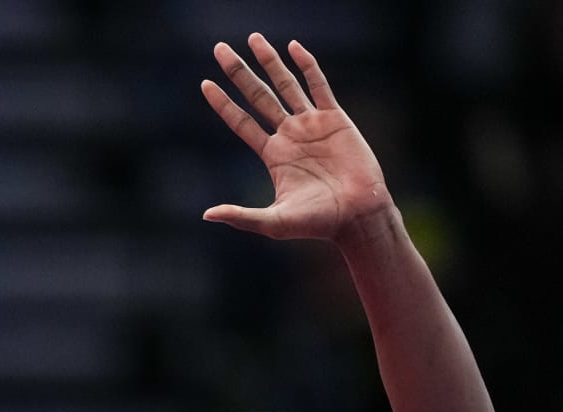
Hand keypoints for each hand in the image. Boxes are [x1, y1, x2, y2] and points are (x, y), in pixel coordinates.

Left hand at [200, 35, 390, 242]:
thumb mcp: (274, 222)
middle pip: (258, 96)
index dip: (223, 104)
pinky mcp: (335, 119)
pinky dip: (307, 66)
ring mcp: (311, 124)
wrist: (357, 215)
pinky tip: (294, 47)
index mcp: (273, 155)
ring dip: (270, 61)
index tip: (205, 83)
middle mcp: (289, 135)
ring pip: (286, 84)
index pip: (241, 122)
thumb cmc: (317, 223)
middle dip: (239, 72)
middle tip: (219, 48)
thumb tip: (207, 215)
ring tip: (253, 38)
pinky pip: (319, 86)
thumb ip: (241, 217)